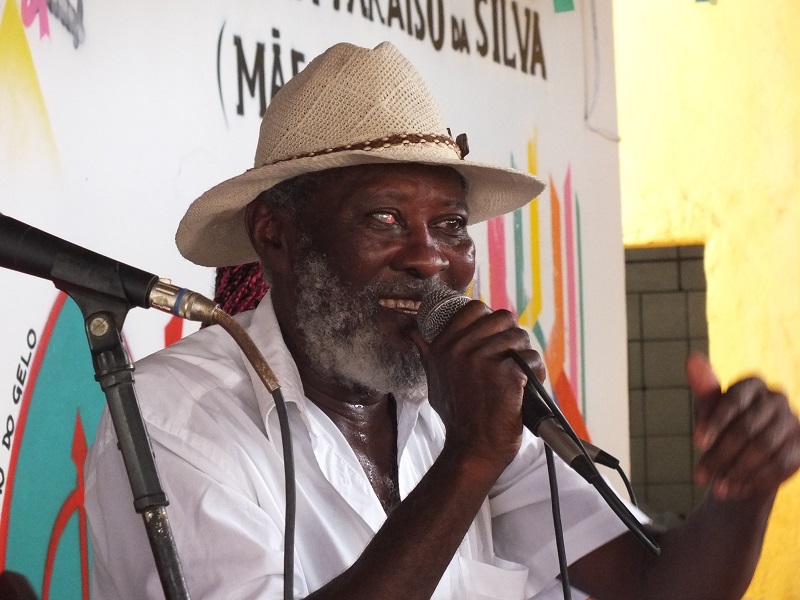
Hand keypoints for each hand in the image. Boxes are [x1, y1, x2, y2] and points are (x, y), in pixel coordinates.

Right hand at [411, 300, 544, 472]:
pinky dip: (535, 373)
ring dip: (524, 356)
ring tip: (518, 376)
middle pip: (502, 318)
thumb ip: (428, 352)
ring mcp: (483, 360)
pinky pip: (532, 359)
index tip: (494, 338)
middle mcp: (460, 349)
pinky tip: (525, 388)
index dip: (490, 319)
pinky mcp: (506, 373)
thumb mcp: (434, 379)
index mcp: (443, 346)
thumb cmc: (457, 416)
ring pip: (520, 337)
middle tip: (510, 358)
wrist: (473, 448)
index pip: (474, 308)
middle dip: (511, 336)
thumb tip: (412, 331)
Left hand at [688, 353, 799, 499]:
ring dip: (736, 471)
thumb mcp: (707, 410)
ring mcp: (793, 422)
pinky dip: (756, 480)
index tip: (696, 444)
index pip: (734, 400)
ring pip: (763, 449)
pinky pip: (782, 465)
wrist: (742, 458)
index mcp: (753, 384)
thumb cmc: (720, 427)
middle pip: (747, 428)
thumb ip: (703, 387)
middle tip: (699, 475)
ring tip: (716, 487)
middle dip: (720, 454)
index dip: (715, 422)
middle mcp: (777, 399)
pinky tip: (736, 489)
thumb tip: (692, 358)